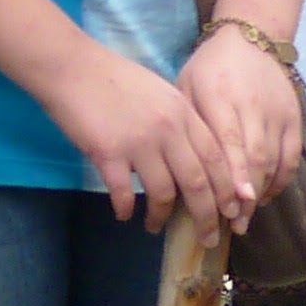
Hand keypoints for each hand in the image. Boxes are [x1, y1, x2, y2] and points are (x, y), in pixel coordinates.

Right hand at [32, 43, 233, 231]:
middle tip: (209, 238)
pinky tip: (123, 214)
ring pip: (164, 193)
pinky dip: (125, 209)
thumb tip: (193, 160)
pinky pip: (124, 193)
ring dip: (161, 216)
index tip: (233, 212)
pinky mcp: (108, 153)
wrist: (72, 67)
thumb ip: (179, 122)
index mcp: (183, 112)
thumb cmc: (114, 78)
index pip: (216, 158)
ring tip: (155, 225)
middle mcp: (167, 128)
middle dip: (207, 216)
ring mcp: (138, 142)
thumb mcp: (160, 93)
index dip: (228, 189)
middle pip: (197, 182)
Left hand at [176, 25, 302, 225]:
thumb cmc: (209, 68)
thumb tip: (179, 170)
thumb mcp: (187, 86)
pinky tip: (264, 196)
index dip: (232, 177)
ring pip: (274, 160)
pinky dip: (280, 180)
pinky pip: (291, 156)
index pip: (229, 142)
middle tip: (233, 225)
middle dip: (245, 195)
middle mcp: (253, 105)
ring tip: (245, 218)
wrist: (251, 37)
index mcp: (220, 95)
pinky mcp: (294, 117)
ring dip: (261, 193)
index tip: (228, 208)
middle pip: (254, 157)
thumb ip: (188, 124)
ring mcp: (278, 111)